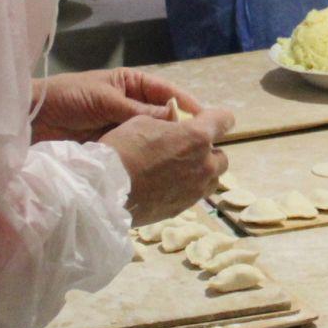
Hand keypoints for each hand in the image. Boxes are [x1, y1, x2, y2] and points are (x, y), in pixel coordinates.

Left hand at [31, 69, 209, 143]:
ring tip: (185, 160)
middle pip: (163, 117)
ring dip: (165, 147)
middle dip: (180, 129)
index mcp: (131, 85)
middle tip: (200, 145)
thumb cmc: (68, 98)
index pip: (167, 92)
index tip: (206, 118)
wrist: (33, 120)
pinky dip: (148, 160)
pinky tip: (161, 170)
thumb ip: (139, 111)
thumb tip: (174, 119)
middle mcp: (131, 106)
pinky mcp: (114, 149)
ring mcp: (123, 129)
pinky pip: (136, 153)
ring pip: (152, 137)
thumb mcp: (106, 100)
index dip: (187, 104)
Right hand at [109, 111, 234, 226]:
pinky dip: (187, 188)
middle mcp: (204, 165)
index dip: (217, 118)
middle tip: (185, 149)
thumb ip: (167, 123)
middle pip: (221, 156)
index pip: (224, 121)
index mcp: (197, 137)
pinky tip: (166, 186)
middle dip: (207, 151)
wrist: (104, 191)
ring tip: (179, 170)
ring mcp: (195, 190)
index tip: (208, 120)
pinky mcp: (182, 209)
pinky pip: (194, 195)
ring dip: (202, 172)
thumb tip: (176, 125)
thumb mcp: (143, 122)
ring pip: (212, 179)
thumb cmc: (122, 149)